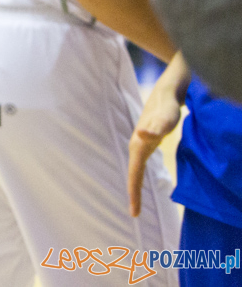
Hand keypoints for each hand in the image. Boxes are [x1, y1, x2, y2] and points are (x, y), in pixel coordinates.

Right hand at [129, 68, 185, 215]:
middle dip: (133, 193)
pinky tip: (141, 176)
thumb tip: (143, 135)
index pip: (135, 174)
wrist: (168, 89)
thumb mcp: (167, 116)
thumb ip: (157, 126)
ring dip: (136, 184)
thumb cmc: (170, 104)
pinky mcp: (149, 139)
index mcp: (139, 144)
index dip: (134, 194)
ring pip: (136, 168)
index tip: (134, 214)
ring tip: (135, 200)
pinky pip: (141, 162)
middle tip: (134, 213)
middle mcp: (138, 144)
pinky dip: (140, 174)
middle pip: (134, 173)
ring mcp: (142, 142)